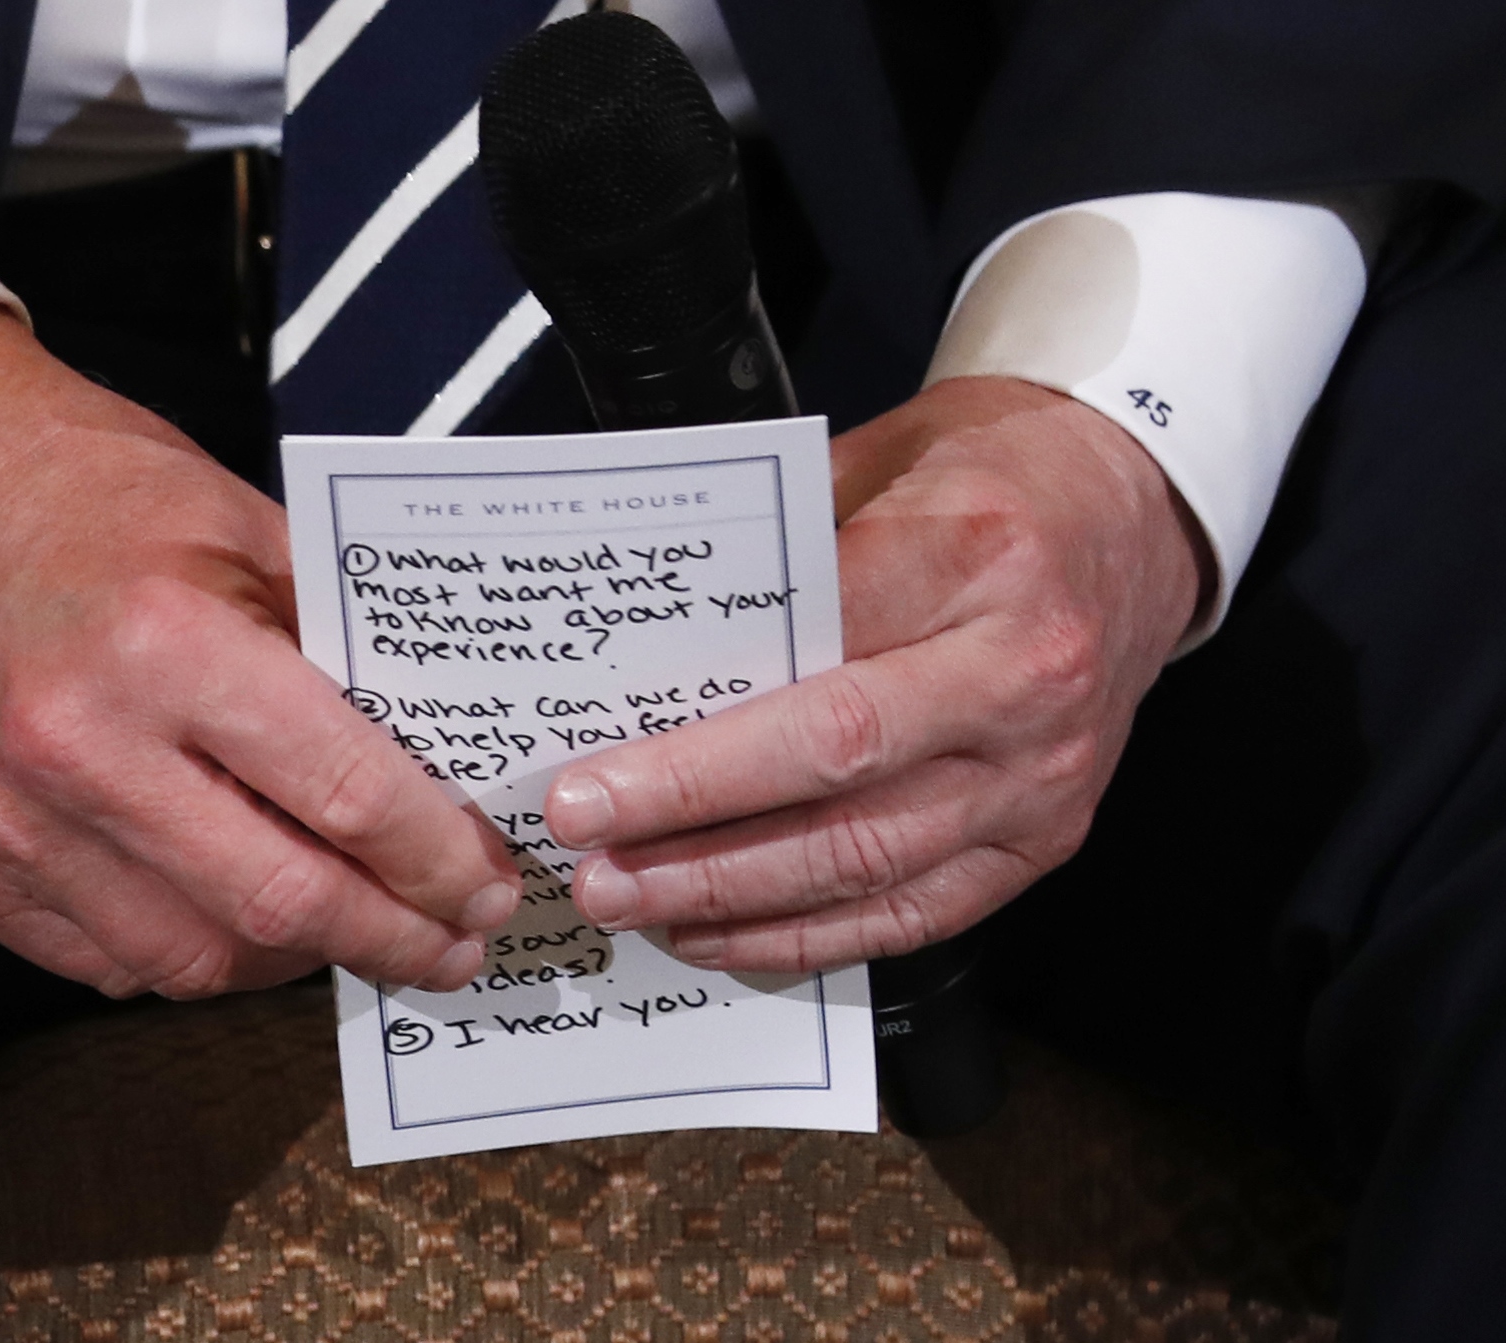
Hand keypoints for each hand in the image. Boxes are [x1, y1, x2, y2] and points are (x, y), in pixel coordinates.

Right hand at [0, 306, 519, 996]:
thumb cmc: (121, 506)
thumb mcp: (262, 537)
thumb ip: (349, 658)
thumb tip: (451, 780)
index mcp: (163, 644)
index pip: (341, 791)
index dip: (434, 859)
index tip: (486, 886)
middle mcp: (73, 743)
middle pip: (276, 902)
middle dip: (391, 939)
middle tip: (455, 947)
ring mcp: (6, 819)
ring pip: (193, 960)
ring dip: (297, 960)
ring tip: (360, 933)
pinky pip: (111, 963)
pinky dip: (195, 954)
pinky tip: (244, 918)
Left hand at [543, 376, 1209, 971]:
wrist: (1136, 519)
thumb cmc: (991, 479)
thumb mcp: (878, 462)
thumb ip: (776, 557)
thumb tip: (643, 661)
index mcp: (978, 554)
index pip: (811, 659)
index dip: (694, 737)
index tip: (591, 775)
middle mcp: (1025, 674)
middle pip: (836, 771)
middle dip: (693, 825)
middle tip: (587, 853)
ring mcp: (1044, 773)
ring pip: (868, 859)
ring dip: (733, 894)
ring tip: (630, 901)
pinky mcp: (1045, 839)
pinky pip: (914, 913)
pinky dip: (809, 934)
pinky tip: (720, 932)